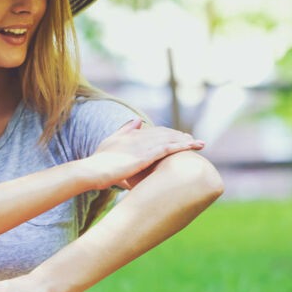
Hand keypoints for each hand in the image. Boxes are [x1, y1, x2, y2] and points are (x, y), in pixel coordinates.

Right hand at [84, 120, 204, 189]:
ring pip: (170, 140)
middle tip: (194, 140)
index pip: (155, 131)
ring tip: (199, 144)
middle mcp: (140, 137)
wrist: (92, 171)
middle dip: (181, 136)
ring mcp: (143, 146)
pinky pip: (168, 148)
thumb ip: (125, 130)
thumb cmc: (99, 162)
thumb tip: (138, 120)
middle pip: (166, 134)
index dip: (169, 133)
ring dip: (186, 140)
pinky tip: (192, 147)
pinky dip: (182, 146)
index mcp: (132, 135)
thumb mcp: (111, 142)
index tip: (180, 136)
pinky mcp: (145, 156)